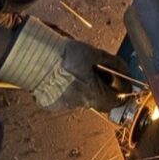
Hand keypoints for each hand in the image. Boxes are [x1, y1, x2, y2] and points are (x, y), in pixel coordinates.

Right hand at [0, 17, 127, 112]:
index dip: (121, 91)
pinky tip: (60, 77)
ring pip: (80, 98)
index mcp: (93, 94)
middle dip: (100, 86)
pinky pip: (64, 98)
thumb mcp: (92, 53)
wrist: (33, 57)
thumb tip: (124, 69)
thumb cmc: (65, 55)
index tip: (120, 81)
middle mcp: (80, 104)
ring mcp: (63, 106)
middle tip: (96, 71)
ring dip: (82, 87)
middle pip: (97, 99)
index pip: (115, 101)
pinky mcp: (50, 104)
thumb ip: (112, 62)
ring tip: (75, 71)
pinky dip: (65, 89)